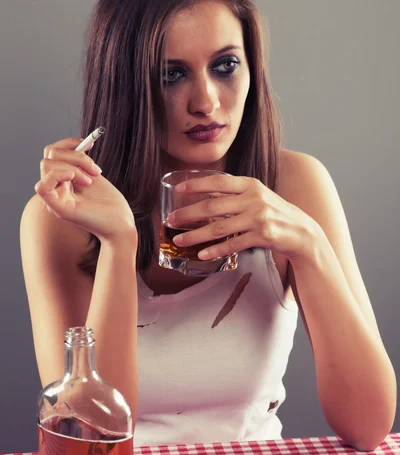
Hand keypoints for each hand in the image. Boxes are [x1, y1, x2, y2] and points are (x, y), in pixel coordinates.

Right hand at [34, 138, 136, 243]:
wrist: (121, 224)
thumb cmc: (111, 204)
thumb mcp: (93, 176)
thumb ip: (80, 163)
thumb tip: (79, 144)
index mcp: (62, 182)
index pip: (52, 153)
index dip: (68, 144)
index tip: (89, 145)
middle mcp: (55, 190)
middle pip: (49, 156)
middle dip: (75, 156)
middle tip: (96, 171)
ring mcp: (54, 200)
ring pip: (47, 165)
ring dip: (73, 166)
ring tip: (91, 180)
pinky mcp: (58, 209)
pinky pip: (42, 186)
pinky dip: (59, 175)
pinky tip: (79, 180)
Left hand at [167, 175, 319, 261]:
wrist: (302, 232)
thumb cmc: (275, 213)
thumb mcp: (257, 197)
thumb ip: (235, 195)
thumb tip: (205, 196)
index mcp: (250, 185)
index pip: (218, 181)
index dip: (196, 184)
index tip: (178, 189)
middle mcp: (254, 198)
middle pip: (212, 206)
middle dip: (188, 214)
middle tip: (170, 220)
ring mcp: (258, 218)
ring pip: (219, 227)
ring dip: (195, 235)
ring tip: (179, 240)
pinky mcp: (262, 236)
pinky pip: (232, 244)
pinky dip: (215, 250)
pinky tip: (202, 254)